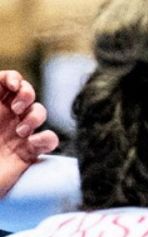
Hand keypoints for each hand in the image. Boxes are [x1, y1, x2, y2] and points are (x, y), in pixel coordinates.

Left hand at [0, 71, 58, 201]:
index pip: (8, 81)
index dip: (13, 79)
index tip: (11, 86)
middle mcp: (5, 116)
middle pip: (28, 92)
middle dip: (27, 94)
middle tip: (17, 109)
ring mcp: (19, 134)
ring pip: (40, 113)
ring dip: (34, 118)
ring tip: (20, 132)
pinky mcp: (30, 153)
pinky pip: (50, 139)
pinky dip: (45, 139)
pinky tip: (30, 145)